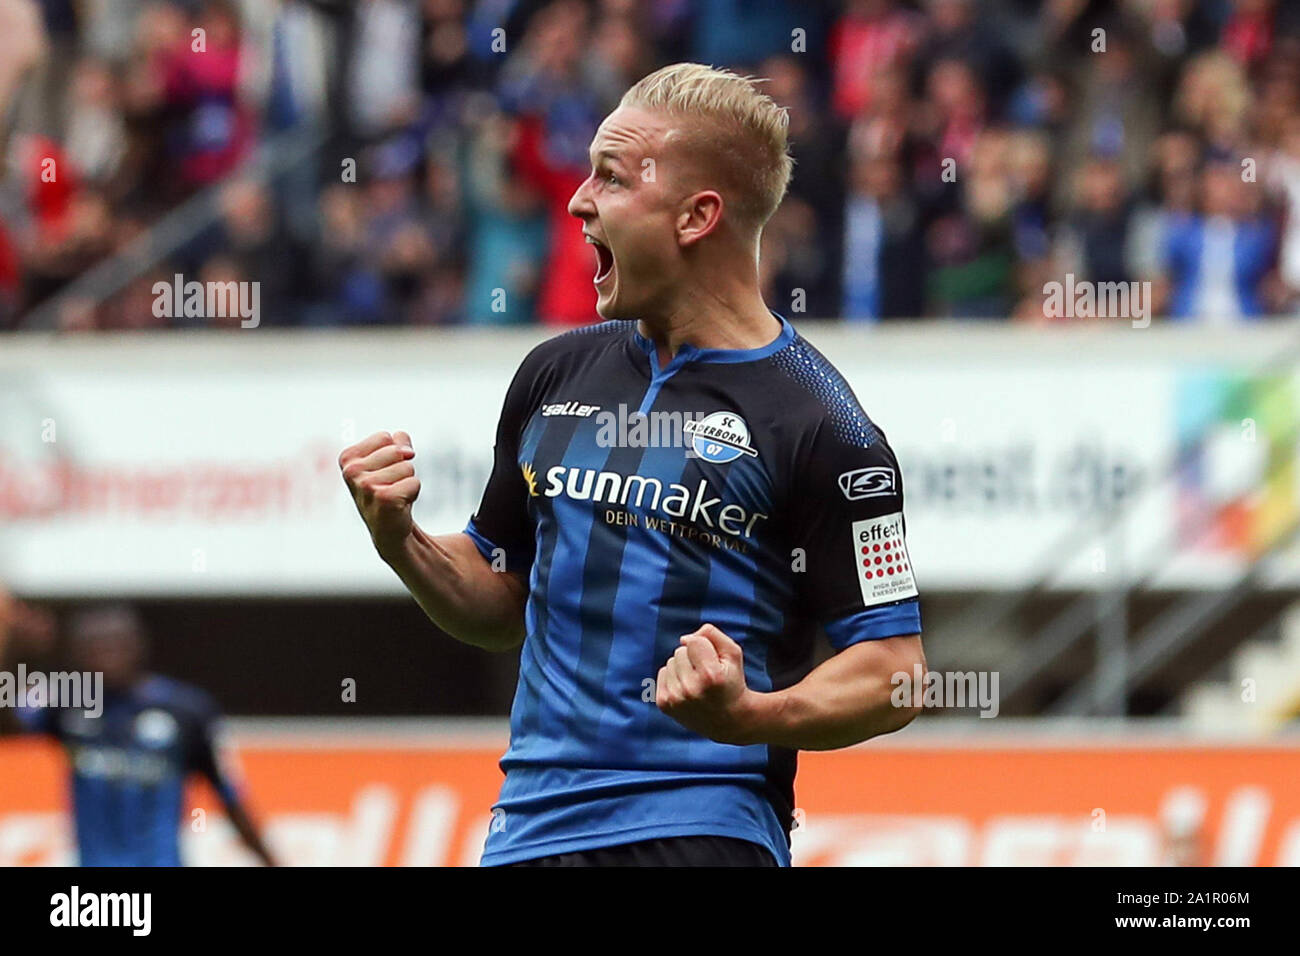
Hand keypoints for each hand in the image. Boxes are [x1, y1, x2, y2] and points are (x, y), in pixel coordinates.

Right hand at [339, 431, 420, 555]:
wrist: (388, 529)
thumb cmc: (387, 491)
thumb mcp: (388, 462)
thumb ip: (397, 443)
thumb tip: (402, 439)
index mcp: (348, 458)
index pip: (385, 437)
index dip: (393, 453)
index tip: (385, 472)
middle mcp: (352, 472)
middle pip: (397, 451)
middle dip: (402, 467)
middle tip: (392, 486)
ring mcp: (366, 485)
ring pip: (407, 467)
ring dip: (407, 482)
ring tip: (395, 495)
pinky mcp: (384, 498)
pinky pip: (414, 482)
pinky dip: (413, 493)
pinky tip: (400, 505)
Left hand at [656, 624, 755, 744]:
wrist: (729, 720)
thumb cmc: (731, 681)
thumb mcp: (733, 653)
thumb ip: (712, 635)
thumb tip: (683, 639)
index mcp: (710, 676)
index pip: (694, 641)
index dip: (706, 648)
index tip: (716, 664)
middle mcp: (691, 689)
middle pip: (680, 651)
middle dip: (693, 658)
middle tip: (707, 676)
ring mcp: (675, 699)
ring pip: (671, 662)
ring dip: (683, 668)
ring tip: (698, 683)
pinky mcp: (664, 704)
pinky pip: (662, 673)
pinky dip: (674, 677)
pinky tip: (687, 689)